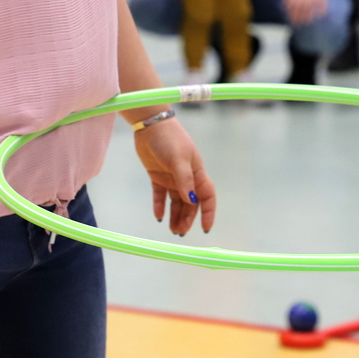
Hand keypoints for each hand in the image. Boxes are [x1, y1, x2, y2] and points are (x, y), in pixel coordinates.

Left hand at [133, 117, 215, 234]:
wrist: (150, 125)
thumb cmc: (169, 139)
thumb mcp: (179, 159)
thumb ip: (185, 180)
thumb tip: (192, 201)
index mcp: (196, 172)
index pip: (207, 196)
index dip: (208, 212)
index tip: (205, 228)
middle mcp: (186, 177)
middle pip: (190, 203)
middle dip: (187, 218)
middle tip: (180, 232)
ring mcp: (171, 177)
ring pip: (176, 202)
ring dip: (175, 216)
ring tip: (172, 230)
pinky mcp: (157, 175)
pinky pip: (160, 195)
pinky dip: (160, 206)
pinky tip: (159, 217)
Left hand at [283, 0, 329, 24]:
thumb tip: (284, 6)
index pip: (293, 2)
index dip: (292, 12)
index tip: (292, 19)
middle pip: (301, 5)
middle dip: (299, 15)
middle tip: (298, 23)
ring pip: (311, 4)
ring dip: (309, 14)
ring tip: (307, 22)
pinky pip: (322, 1)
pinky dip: (321, 8)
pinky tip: (320, 15)